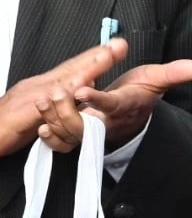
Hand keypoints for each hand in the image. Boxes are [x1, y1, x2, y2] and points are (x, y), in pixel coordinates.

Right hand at [0, 40, 127, 165]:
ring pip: (61, 82)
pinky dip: (61, 96)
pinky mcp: (20, 114)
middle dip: (96, 57)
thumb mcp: (33, 116)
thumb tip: (75, 97)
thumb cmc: (0, 129)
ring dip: (83, 69)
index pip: (71, 70)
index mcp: (39, 88)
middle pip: (70, 69)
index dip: (93, 59)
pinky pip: (44, 104)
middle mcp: (35, 88)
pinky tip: (75, 90)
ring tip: (105, 59)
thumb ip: (53, 106)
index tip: (115, 48)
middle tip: (118, 45)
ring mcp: (27, 98)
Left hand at [37, 56, 191, 151]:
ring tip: (42, 102)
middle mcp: (106, 123)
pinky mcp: (79, 137)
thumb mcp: (157, 79)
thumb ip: (175, 72)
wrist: (132, 116)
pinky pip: (63, 145)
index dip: (97, 100)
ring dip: (54, 119)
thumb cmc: (139, 94)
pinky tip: (42, 127)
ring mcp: (92, 132)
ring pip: (70, 134)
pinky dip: (51, 139)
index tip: (82, 90)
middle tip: (54, 93)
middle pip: (85, 126)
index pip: (111, 105)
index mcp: (122, 106)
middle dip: (67, 111)